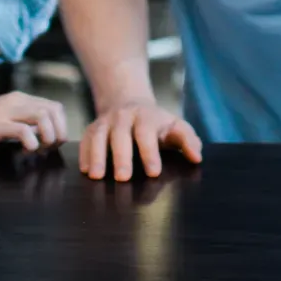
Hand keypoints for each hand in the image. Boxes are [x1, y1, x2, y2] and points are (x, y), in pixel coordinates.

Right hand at [0, 92, 68, 154]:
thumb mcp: (4, 121)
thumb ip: (24, 123)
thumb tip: (48, 136)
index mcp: (19, 99)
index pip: (54, 107)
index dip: (62, 126)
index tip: (55, 143)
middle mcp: (14, 101)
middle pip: (53, 110)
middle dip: (60, 132)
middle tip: (51, 149)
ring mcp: (3, 112)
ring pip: (42, 116)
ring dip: (49, 136)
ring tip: (40, 150)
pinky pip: (22, 131)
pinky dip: (31, 143)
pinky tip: (26, 152)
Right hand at [80, 101, 203, 180]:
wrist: (127, 102)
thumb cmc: (155, 123)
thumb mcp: (175, 126)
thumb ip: (188, 140)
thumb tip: (197, 158)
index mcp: (145, 116)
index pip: (147, 133)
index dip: (150, 152)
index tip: (154, 172)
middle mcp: (122, 117)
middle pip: (120, 134)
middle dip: (122, 156)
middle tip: (123, 178)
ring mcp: (105, 122)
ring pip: (98, 136)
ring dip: (97, 155)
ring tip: (97, 176)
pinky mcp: (91, 129)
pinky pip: (84, 140)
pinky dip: (84, 154)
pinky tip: (85, 170)